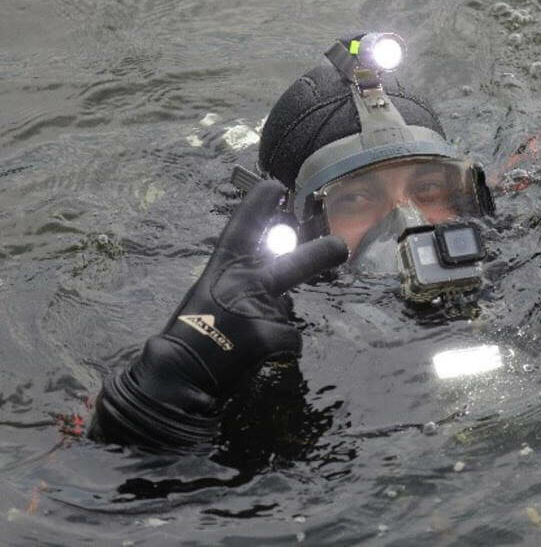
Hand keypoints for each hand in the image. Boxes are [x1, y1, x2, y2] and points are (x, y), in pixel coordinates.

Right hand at [92, 180, 347, 448]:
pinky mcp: (269, 336)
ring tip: (243, 342)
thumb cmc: (191, 337)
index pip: (242, 228)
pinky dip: (279, 351)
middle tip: (341, 247)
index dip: (259, 205)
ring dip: (274, 327)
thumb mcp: (209, 299)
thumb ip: (243, 286)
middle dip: (321, 255)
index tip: (276, 186)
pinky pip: (290, 341)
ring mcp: (256, 308)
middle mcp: (242, 282)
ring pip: (286, 313)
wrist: (176, 377)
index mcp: (221, 269)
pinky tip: (255, 358)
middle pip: (293, 264)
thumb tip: (278, 292)